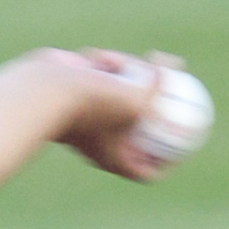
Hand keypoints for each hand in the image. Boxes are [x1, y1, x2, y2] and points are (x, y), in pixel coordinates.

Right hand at [37, 47, 175, 182]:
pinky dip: (102, 66)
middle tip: (168, 87)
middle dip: (152, 108)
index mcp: (115, 157)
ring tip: (114, 62)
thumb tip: (177, 67)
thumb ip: (158, 85)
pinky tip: (95, 57)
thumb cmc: (94, 104)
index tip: (181, 146)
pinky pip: (98, 79)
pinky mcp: (77, 97)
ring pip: (118, 94)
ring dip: (123, 72)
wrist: (47, 92)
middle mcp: (103, 141)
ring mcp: (89, 118)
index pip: (146, 170)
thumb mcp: (136, 98)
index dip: (167, 164)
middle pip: (137, 133)